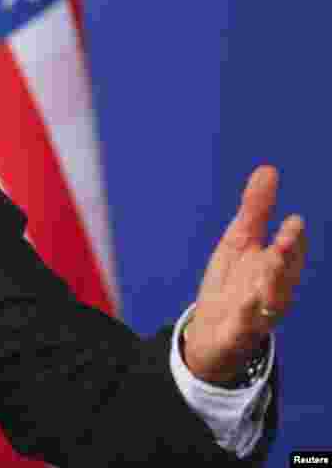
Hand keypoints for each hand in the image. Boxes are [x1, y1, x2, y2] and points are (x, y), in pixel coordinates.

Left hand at [183, 165, 306, 384]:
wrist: (211, 333)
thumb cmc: (233, 282)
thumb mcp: (239, 241)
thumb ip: (255, 209)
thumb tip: (268, 169)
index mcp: (275, 268)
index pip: (289, 251)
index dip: (292, 238)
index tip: (293, 221)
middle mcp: (273, 291)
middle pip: (284, 275)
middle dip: (287, 258)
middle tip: (285, 240)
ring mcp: (258, 315)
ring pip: (271, 302)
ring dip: (272, 285)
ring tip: (270, 265)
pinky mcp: (238, 335)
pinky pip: (246, 329)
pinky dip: (248, 319)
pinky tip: (245, 306)